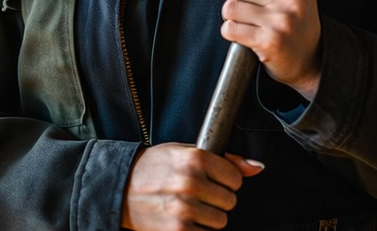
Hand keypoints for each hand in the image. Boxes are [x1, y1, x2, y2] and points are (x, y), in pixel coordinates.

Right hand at [122, 143, 263, 229]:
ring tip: (187, 207)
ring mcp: (183, 209)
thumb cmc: (152, 168)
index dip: (224, 181)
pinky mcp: (177, 230)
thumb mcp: (184, 152)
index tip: (211, 181)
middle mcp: (190, 182)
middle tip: (196, 195)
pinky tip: (182, 220)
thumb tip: (256, 167)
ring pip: (220, 221)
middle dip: (216, 200)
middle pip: (229, 202)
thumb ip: (224, 159)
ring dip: (207, 218)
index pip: (235, 179)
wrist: (119, 187)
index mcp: (194, 158)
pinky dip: (196, 230)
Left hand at [221, 0, 322, 99]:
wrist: (312, 60)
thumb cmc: (296, 20)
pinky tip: (246, 35)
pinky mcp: (269, 42)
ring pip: (230, 7)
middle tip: (249, 8)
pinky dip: (231, 32)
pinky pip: (230, 29)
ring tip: (248, 22)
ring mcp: (282, 21)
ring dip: (232, 16)